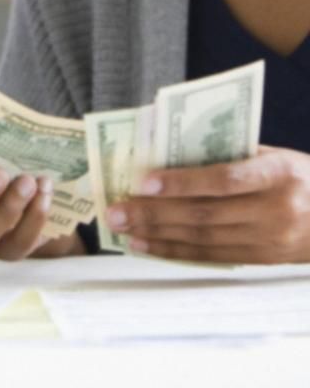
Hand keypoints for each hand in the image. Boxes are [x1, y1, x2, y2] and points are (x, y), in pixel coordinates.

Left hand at [107, 146, 309, 263]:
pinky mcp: (264, 260)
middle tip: (116, 210)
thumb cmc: (298, 174)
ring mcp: (271, 240)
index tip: (144, 180)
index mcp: (279, 173)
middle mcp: (276, 210)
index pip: (224, 178)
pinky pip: (214, 258)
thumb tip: (166, 148)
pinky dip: (177, 252)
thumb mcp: (273, 154)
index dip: (182, 181)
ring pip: (205, 239)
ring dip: (159, 235)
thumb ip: (228, 153)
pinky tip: (149, 247)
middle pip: (206, 214)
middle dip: (154, 213)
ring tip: (124, 229)